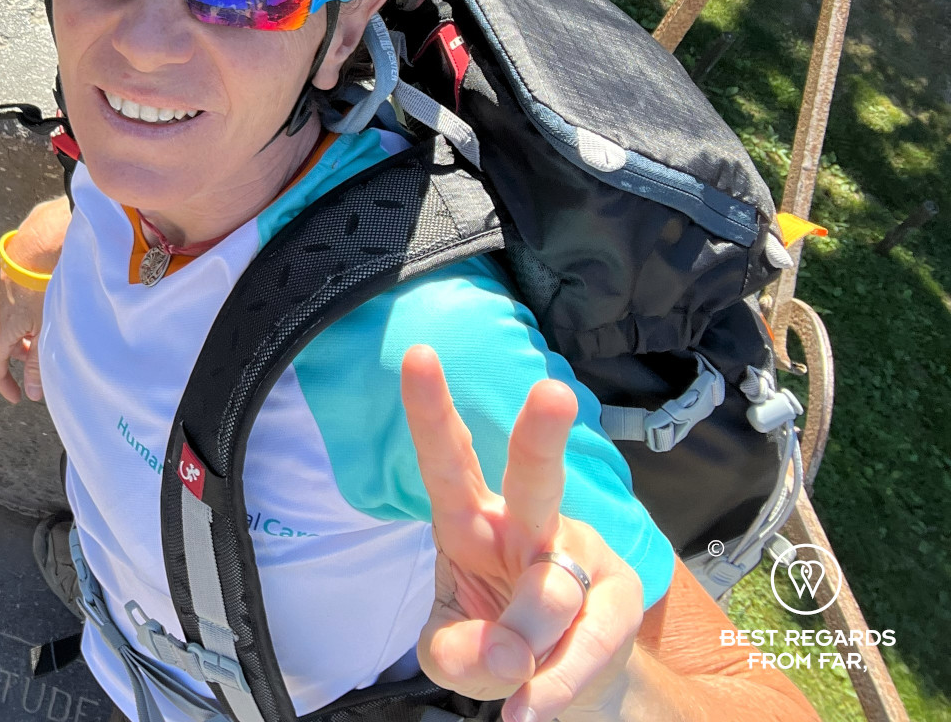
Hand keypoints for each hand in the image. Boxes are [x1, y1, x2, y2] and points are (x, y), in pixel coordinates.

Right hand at [0, 197, 70, 402]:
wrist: (39, 244)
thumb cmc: (42, 287)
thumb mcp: (44, 331)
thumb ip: (38, 365)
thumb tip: (34, 391)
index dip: (5, 387)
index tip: (16, 396)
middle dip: (18, 356)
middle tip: (38, 356)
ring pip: (2, 324)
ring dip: (18, 332)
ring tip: (41, 328)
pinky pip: (4, 305)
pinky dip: (18, 312)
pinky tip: (37, 305)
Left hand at [402, 345, 645, 721]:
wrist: (562, 686)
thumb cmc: (494, 644)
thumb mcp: (452, 656)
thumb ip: (457, 653)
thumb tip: (507, 650)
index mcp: (470, 519)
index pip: (447, 460)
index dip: (430, 411)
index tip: (417, 353)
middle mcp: (529, 522)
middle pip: (535, 476)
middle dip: (540, 435)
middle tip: (552, 393)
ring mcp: (581, 556)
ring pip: (553, 588)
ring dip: (526, 639)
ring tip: (513, 668)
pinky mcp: (622, 597)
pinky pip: (587, 642)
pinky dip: (554, 685)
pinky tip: (531, 707)